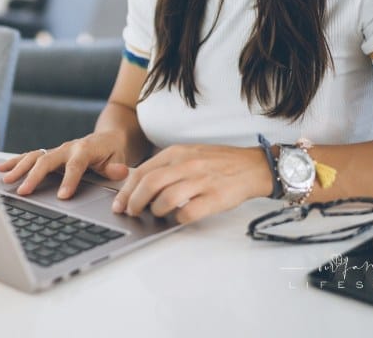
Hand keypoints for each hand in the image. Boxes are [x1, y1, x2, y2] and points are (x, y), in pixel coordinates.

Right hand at [0, 131, 131, 198]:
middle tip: (24, 191)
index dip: (69, 180)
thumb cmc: (113, 151)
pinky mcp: (50, 153)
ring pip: (34, 156)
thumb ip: (116, 167)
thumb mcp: (119, 159)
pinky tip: (1, 169)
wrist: (108, 137)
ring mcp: (57, 150)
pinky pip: (30, 156)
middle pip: (47, 160)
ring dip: (19, 168)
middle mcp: (67, 147)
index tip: (62, 196)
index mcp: (85, 149)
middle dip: (34, 176)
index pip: (75, 165)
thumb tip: (121, 172)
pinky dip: (15, 161)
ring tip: (6, 180)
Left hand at [111, 144, 270, 223]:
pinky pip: (188, 212)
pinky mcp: (215, 198)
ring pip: (166, 199)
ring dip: (155, 211)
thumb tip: (138, 185)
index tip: (119, 204)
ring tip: (156, 215)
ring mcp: (201, 181)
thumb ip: (166, 167)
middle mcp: (187, 164)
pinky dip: (177, 219)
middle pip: (150, 184)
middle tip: (131, 213)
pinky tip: (177, 218)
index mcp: (177, 153)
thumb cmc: (218, 163)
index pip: (143, 171)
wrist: (253, 166)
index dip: (126, 190)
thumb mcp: (189, 155)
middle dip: (134, 202)